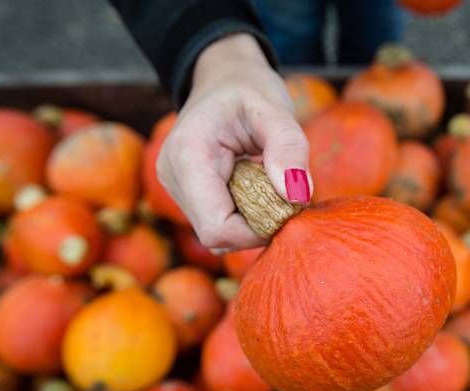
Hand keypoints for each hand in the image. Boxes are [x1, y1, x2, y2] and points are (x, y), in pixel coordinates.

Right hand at [157, 33, 312, 251]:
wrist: (223, 78)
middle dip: (257, 224)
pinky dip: (244, 214)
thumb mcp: (275, 108)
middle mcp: (172, 177)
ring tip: (266, 180)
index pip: (216, 228)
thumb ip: (289, 148)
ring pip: (219, 233)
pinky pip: (219, 223)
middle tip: (282, 190)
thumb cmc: (249, 88)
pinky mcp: (186, 195)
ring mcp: (175, 188)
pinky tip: (254, 186)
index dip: (256, 231)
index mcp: (188, 155)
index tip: (286, 207)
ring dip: (252, 218)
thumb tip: (297, 195)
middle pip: (218, 234)